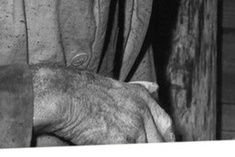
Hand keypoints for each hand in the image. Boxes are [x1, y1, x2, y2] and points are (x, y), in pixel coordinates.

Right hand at [31, 64, 175, 143]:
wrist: (67, 94)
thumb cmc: (83, 92)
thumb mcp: (119, 85)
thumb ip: (140, 90)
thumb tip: (156, 87)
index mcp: (142, 98)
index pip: (166, 123)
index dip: (168, 139)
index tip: (167, 145)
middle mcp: (142, 112)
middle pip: (161, 141)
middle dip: (156, 148)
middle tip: (148, 150)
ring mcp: (135, 128)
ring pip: (149, 149)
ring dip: (141, 150)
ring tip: (122, 146)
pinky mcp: (123, 142)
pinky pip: (133, 152)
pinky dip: (125, 152)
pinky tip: (111, 149)